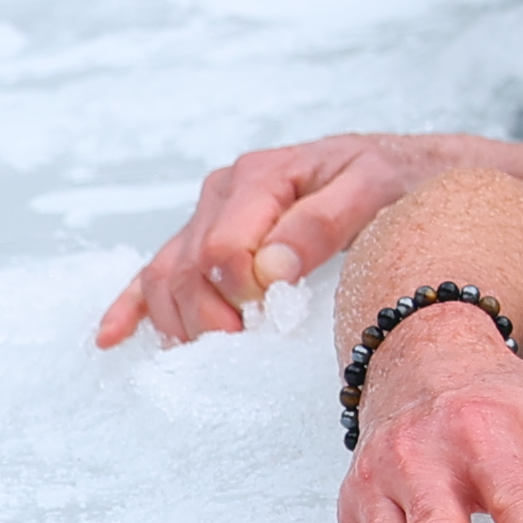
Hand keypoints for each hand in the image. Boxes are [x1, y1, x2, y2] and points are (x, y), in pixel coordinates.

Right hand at [95, 134, 491, 347]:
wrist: (410, 170)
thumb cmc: (399, 180)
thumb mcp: (377, 190)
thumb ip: (324, 223)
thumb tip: (270, 268)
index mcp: (262, 175)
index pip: (223, 248)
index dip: (240, 289)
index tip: (272, 311)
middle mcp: (226, 191)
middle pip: (189, 267)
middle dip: (208, 314)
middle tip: (240, 345)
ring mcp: (212, 215)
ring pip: (168, 275)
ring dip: (177, 319)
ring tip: (207, 352)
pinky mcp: (209, 237)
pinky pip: (157, 272)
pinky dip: (134, 305)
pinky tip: (112, 338)